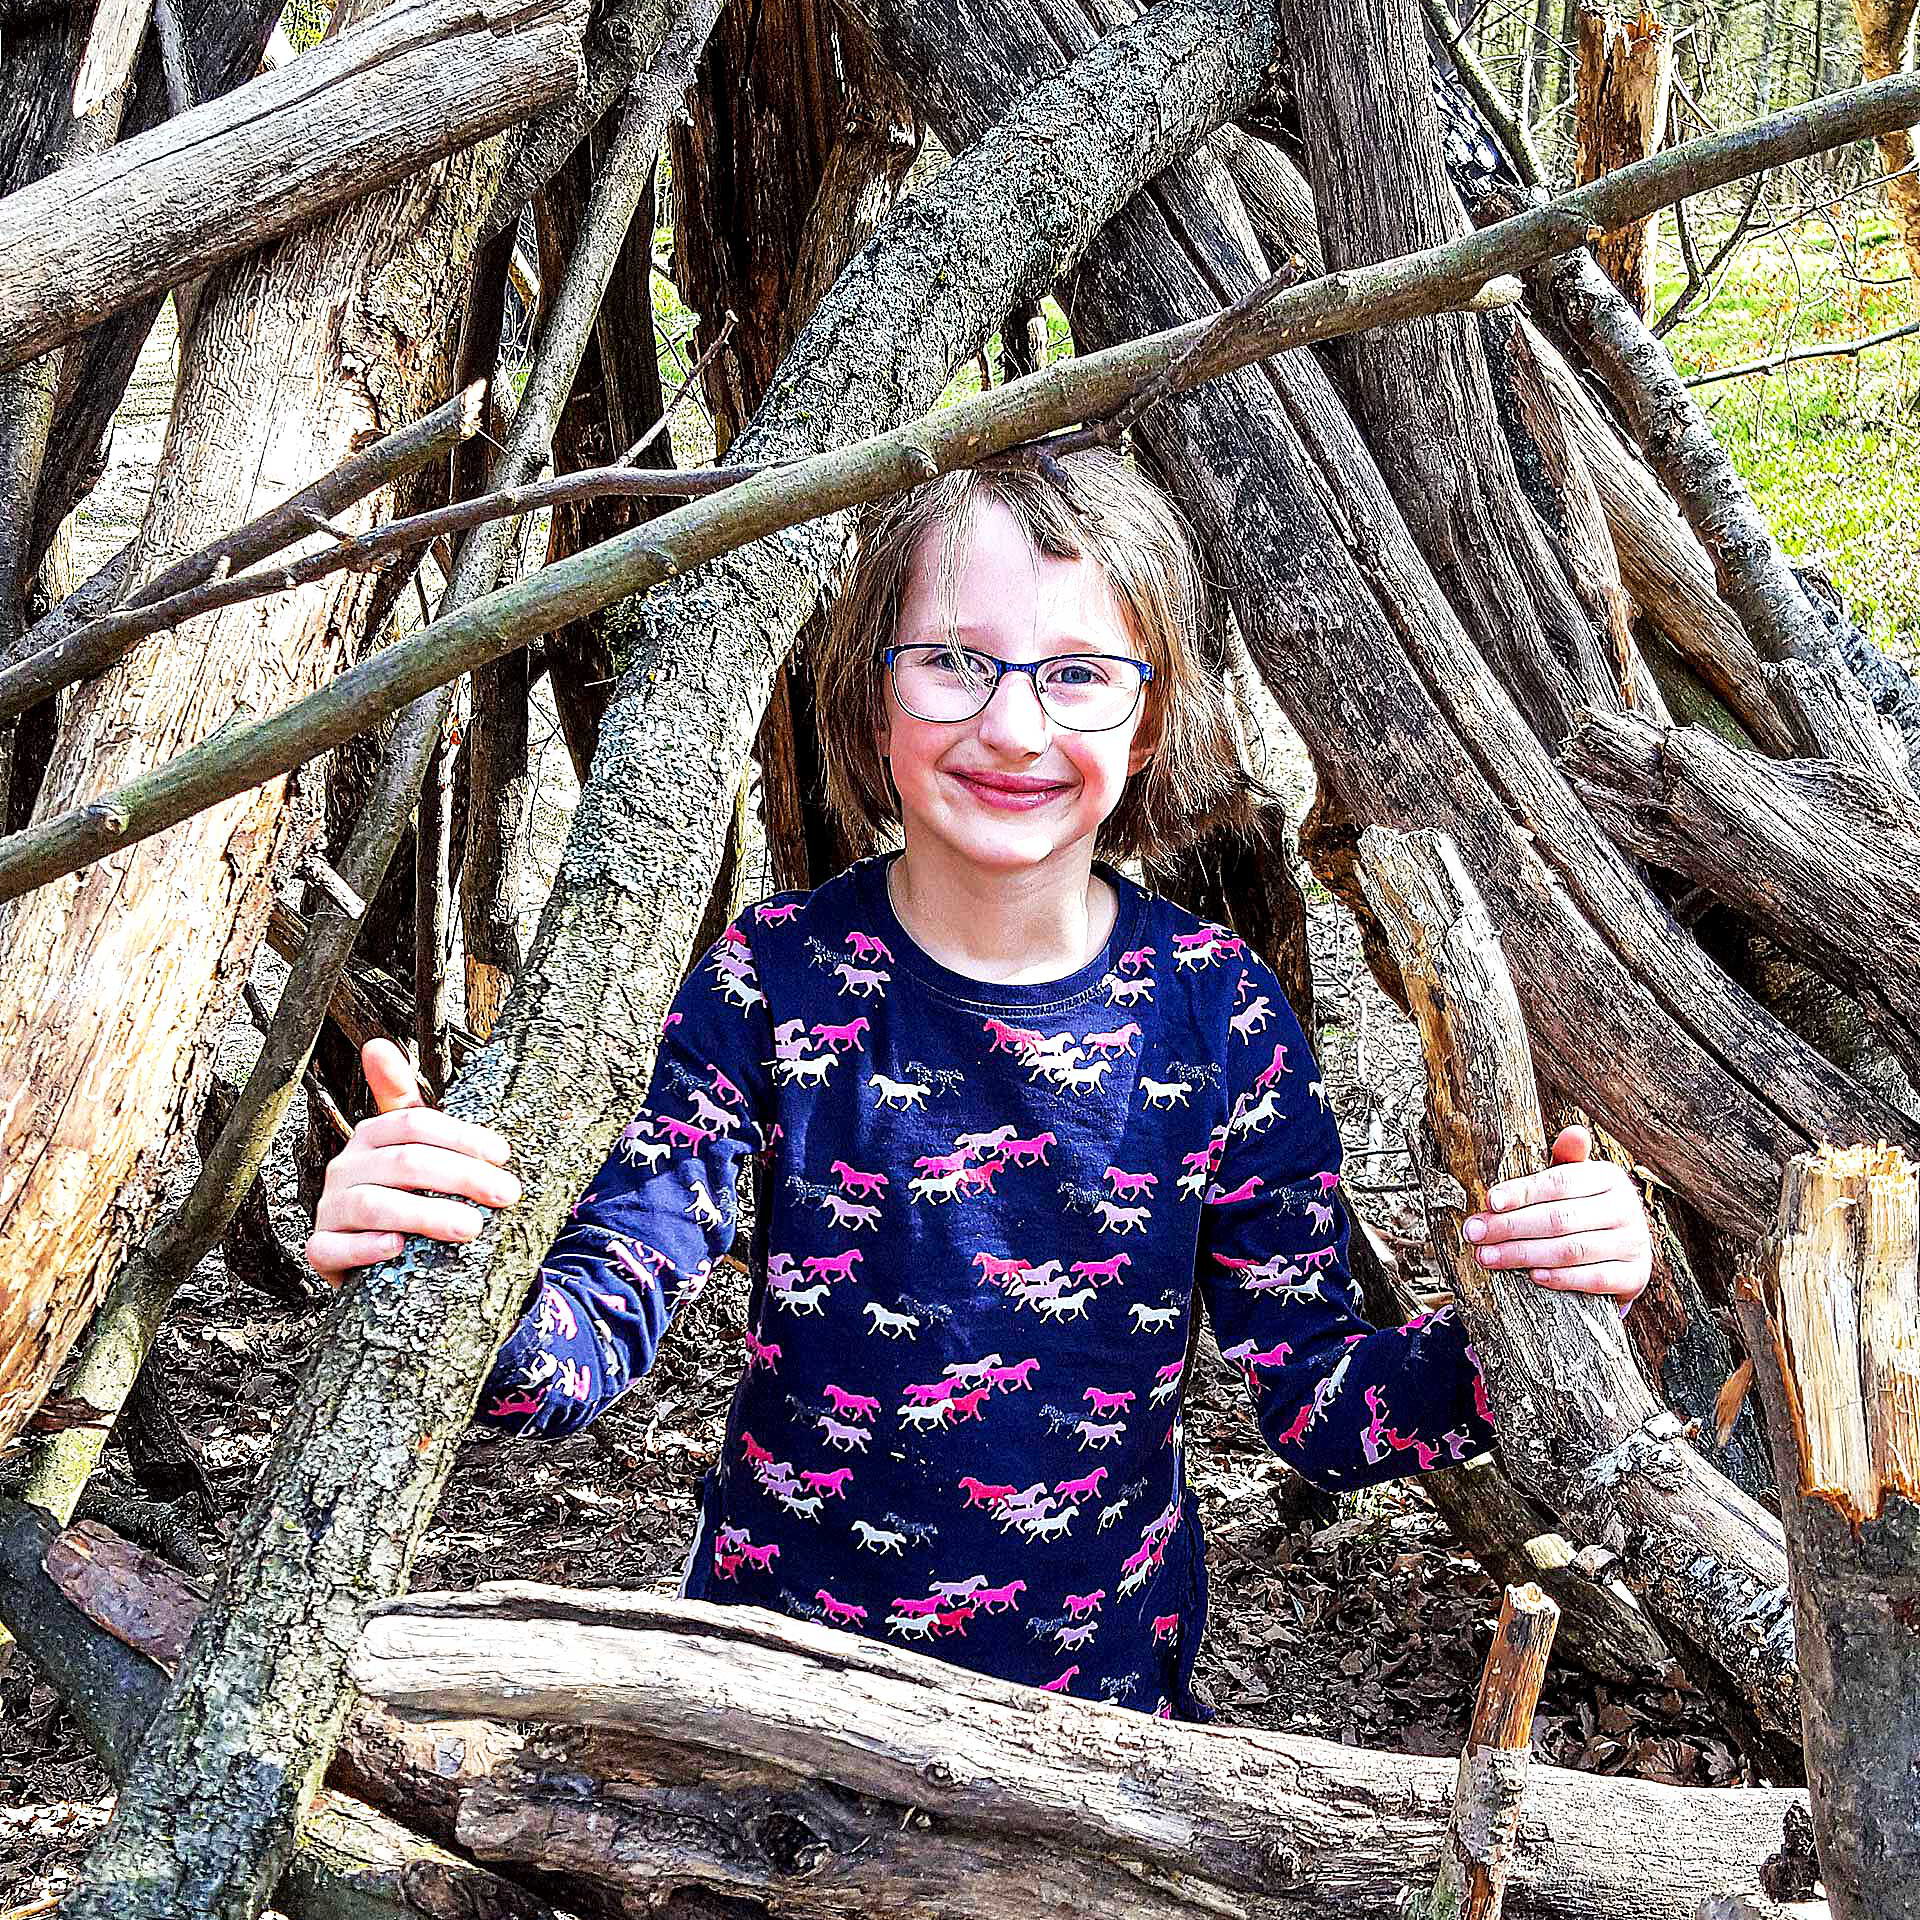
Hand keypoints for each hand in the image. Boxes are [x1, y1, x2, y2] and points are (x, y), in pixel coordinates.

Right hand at [302, 1038, 519, 1285]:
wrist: (378, 1255)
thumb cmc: (405, 1193)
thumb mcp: (415, 1148)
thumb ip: (408, 1101)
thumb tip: (375, 1043)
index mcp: (373, 1135)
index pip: (416, 1123)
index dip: (462, 1137)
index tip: (503, 1156)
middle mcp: (345, 1166)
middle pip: (405, 1162)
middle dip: (461, 1176)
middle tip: (506, 1194)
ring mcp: (330, 1209)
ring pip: (373, 1205)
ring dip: (425, 1214)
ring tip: (470, 1227)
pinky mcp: (321, 1250)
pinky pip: (333, 1248)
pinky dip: (367, 1248)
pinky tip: (398, 1248)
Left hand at [1460, 1125, 1651, 1307]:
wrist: (1624, 1251)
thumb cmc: (1585, 1207)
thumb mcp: (1575, 1180)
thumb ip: (1563, 1161)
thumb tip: (1574, 1132)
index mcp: (1609, 1177)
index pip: (1560, 1182)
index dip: (1523, 1192)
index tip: (1490, 1201)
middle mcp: (1626, 1208)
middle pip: (1560, 1218)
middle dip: (1510, 1227)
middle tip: (1475, 1233)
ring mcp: (1634, 1243)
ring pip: (1572, 1250)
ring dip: (1524, 1254)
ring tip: (1488, 1256)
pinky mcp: (1635, 1275)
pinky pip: (1594, 1279)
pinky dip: (1561, 1279)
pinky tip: (1532, 1276)